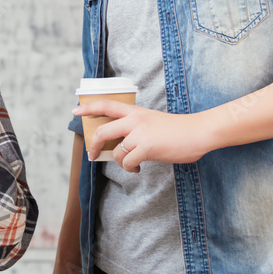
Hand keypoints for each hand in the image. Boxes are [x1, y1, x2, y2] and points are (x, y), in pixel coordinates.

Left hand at [72, 101, 211, 171]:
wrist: (198, 132)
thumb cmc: (178, 129)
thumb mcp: (152, 121)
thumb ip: (136, 128)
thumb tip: (120, 145)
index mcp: (136, 112)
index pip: (106, 105)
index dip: (88, 107)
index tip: (75, 110)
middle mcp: (135, 120)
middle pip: (102, 131)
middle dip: (93, 145)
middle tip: (92, 155)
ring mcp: (140, 133)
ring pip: (117, 152)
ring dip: (121, 163)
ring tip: (132, 164)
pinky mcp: (147, 147)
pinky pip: (128, 163)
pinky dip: (131, 169)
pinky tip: (139, 168)